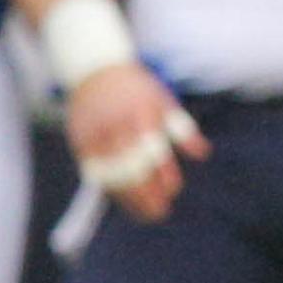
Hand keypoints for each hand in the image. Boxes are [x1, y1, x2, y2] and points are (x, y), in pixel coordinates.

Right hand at [68, 61, 205, 221]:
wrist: (94, 69)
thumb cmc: (137, 88)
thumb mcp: (164, 101)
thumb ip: (183, 130)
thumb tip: (203, 155)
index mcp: (142, 116)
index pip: (154, 153)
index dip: (163, 175)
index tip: (172, 191)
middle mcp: (117, 127)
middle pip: (131, 168)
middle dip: (146, 194)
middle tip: (159, 213)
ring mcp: (96, 135)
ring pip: (111, 174)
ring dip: (127, 198)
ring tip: (143, 213)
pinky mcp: (80, 141)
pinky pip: (93, 171)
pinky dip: (108, 187)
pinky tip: (121, 198)